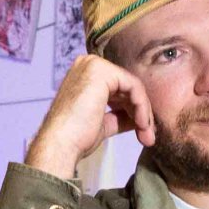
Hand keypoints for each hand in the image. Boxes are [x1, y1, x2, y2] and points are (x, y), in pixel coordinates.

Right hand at [23, 52, 151, 186]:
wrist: (60, 145)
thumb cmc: (75, 138)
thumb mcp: (103, 123)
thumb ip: (120, 116)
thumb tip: (140, 118)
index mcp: (85, 75)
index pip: (120, 88)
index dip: (134, 110)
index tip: (143, 134)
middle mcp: (88, 64)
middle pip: (127, 87)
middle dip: (141, 113)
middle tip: (148, 137)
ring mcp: (94, 65)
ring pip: (133, 87)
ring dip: (144, 112)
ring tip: (146, 135)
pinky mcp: (102, 71)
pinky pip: (133, 87)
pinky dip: (142, 106)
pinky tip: (141, 124)